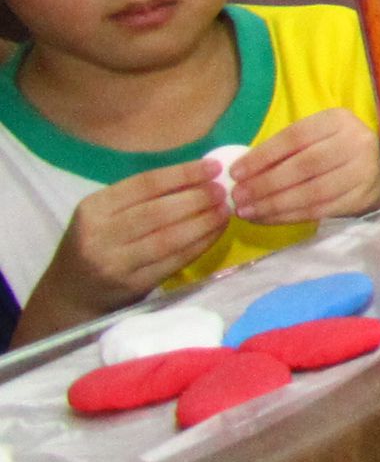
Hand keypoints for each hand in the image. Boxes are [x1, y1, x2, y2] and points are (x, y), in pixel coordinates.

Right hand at [40, 163, 231, 330]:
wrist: (72, 294)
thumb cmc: (97, 244)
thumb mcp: (105, 215)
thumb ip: (142, 197)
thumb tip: (198, 175)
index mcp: (94, 208)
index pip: (145, 184)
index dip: (183, 174)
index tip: (213, 167)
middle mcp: (101, 235)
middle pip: (158, 212)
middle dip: (197, 198)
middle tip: (223, 190)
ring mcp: (116, 263)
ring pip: (169, 238)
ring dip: (204, 222)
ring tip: (225, 210)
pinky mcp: (133, 285)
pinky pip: (175, 261)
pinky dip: (200, 245)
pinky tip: (216, 232)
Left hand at [224, 109, 379, 227]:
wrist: (371, 172)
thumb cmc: (329, 152)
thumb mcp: (311, 139)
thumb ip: (281, 151)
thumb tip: (239, 173)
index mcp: (338, 120)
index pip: (295, 136)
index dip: (263, 156)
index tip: (235, 173)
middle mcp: (356, 141)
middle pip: (305, 165)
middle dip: (265, 184)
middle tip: (238, 197)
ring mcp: (363, 170)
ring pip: (312, 191)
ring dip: (274, 204)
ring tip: (247, 211)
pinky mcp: (362, 196)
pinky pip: (320, 210)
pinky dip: (289, 216)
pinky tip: (267, 219)